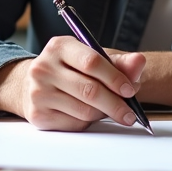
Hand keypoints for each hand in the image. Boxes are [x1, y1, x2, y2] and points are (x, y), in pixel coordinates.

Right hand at [0, 36, 146, 130]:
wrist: (31, 85)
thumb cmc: (70, 70)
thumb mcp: (92, 59)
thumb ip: (119, 62)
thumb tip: (140, 62)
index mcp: (59, 46)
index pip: (92, 61)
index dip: (115, 77)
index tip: (130, 90)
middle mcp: (44, 67)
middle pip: (89, 90)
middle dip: (116, 104)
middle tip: (130, 114)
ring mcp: (38, 92)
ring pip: (84, 110)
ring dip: (103, 114)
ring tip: (109, 110)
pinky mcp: (38, 115)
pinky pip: (74, 124)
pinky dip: (88, 122)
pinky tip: (88, 114)